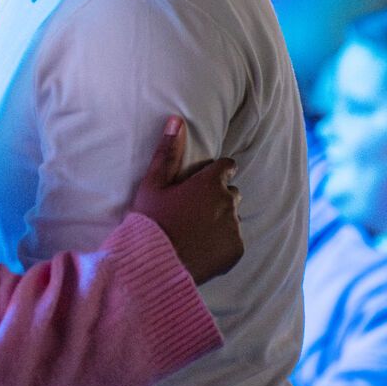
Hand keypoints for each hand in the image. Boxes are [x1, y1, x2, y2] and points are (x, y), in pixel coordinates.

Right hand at [132, 116, 242, 283]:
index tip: (201, 184)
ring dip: (220, 220)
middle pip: (231, 193)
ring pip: (232, 218)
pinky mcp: (236, 250)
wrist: (153, 265)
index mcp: (210, 182)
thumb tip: (177, 120)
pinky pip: (234, 241)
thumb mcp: (153, 184)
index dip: (215, 174)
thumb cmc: (150, 221)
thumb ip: (168, 151)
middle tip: (193, 212)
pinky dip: (222, 243)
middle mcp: (228, 202)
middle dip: (217, 198)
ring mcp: (234, 228)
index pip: (227, 167)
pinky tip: (201, 248)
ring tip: (195, 232)